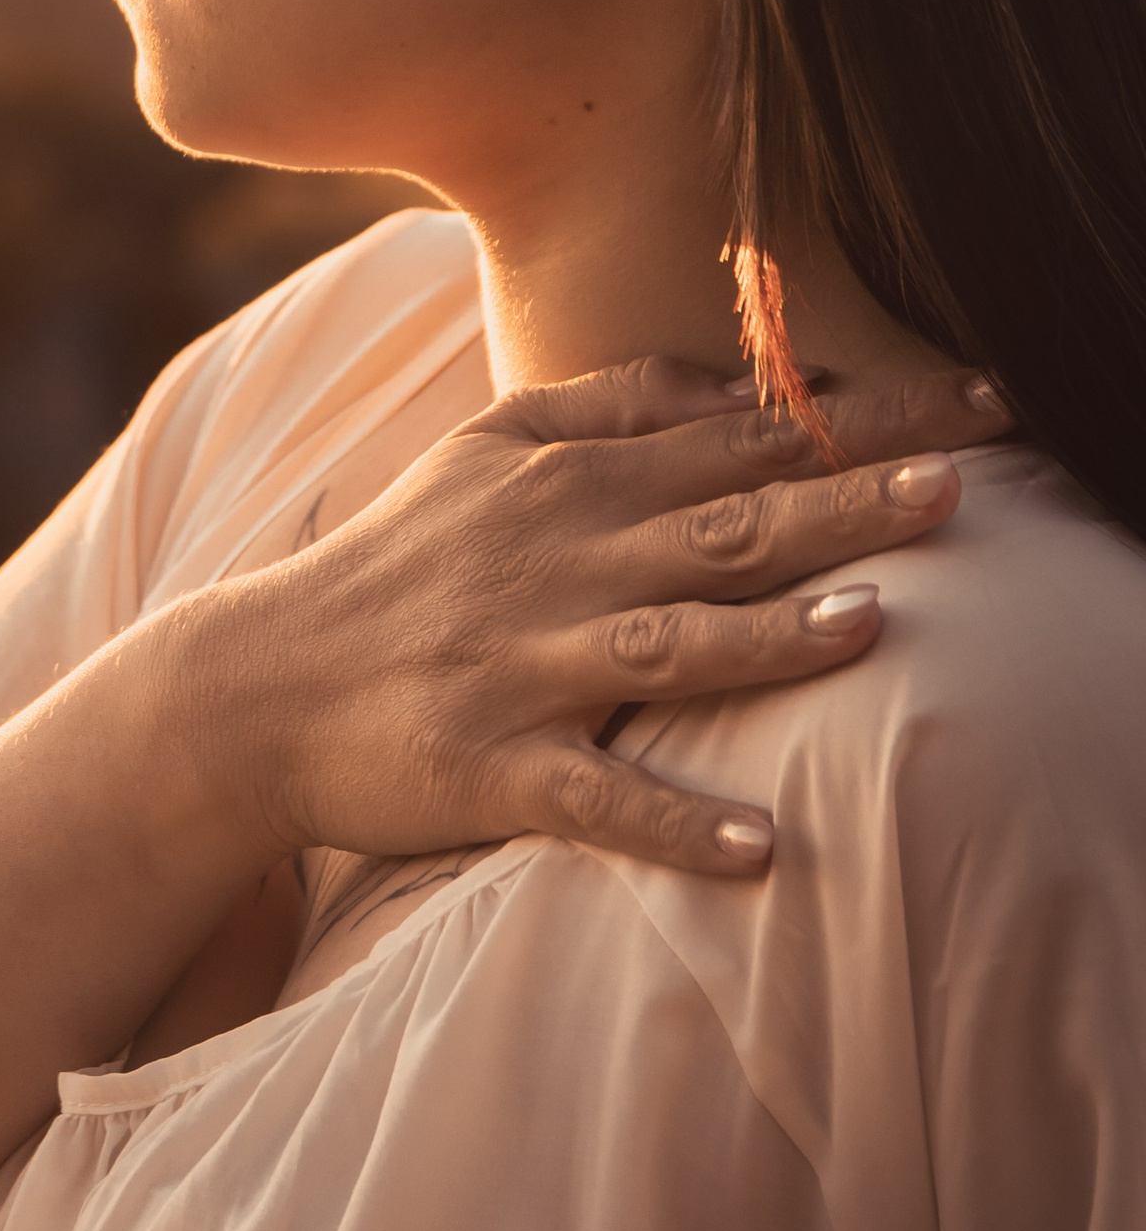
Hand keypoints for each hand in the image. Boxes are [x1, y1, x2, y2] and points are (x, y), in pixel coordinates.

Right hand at [183, 356, 1012, 884]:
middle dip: (843, 506)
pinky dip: (675, 824)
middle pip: (723, 528)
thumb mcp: (482, 451)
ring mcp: (525, 668)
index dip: (859, 424)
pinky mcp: (491, 766)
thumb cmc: (394, 565)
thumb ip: (606, 406)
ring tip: (873, 625)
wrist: (256, 684)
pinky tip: (755, 849)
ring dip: (771, 638)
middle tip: (957, 489)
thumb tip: (730, 381)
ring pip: (667, 645)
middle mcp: (559, 565)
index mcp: (571, 487)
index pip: (741, 442)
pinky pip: (595, 799)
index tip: (973, 406)